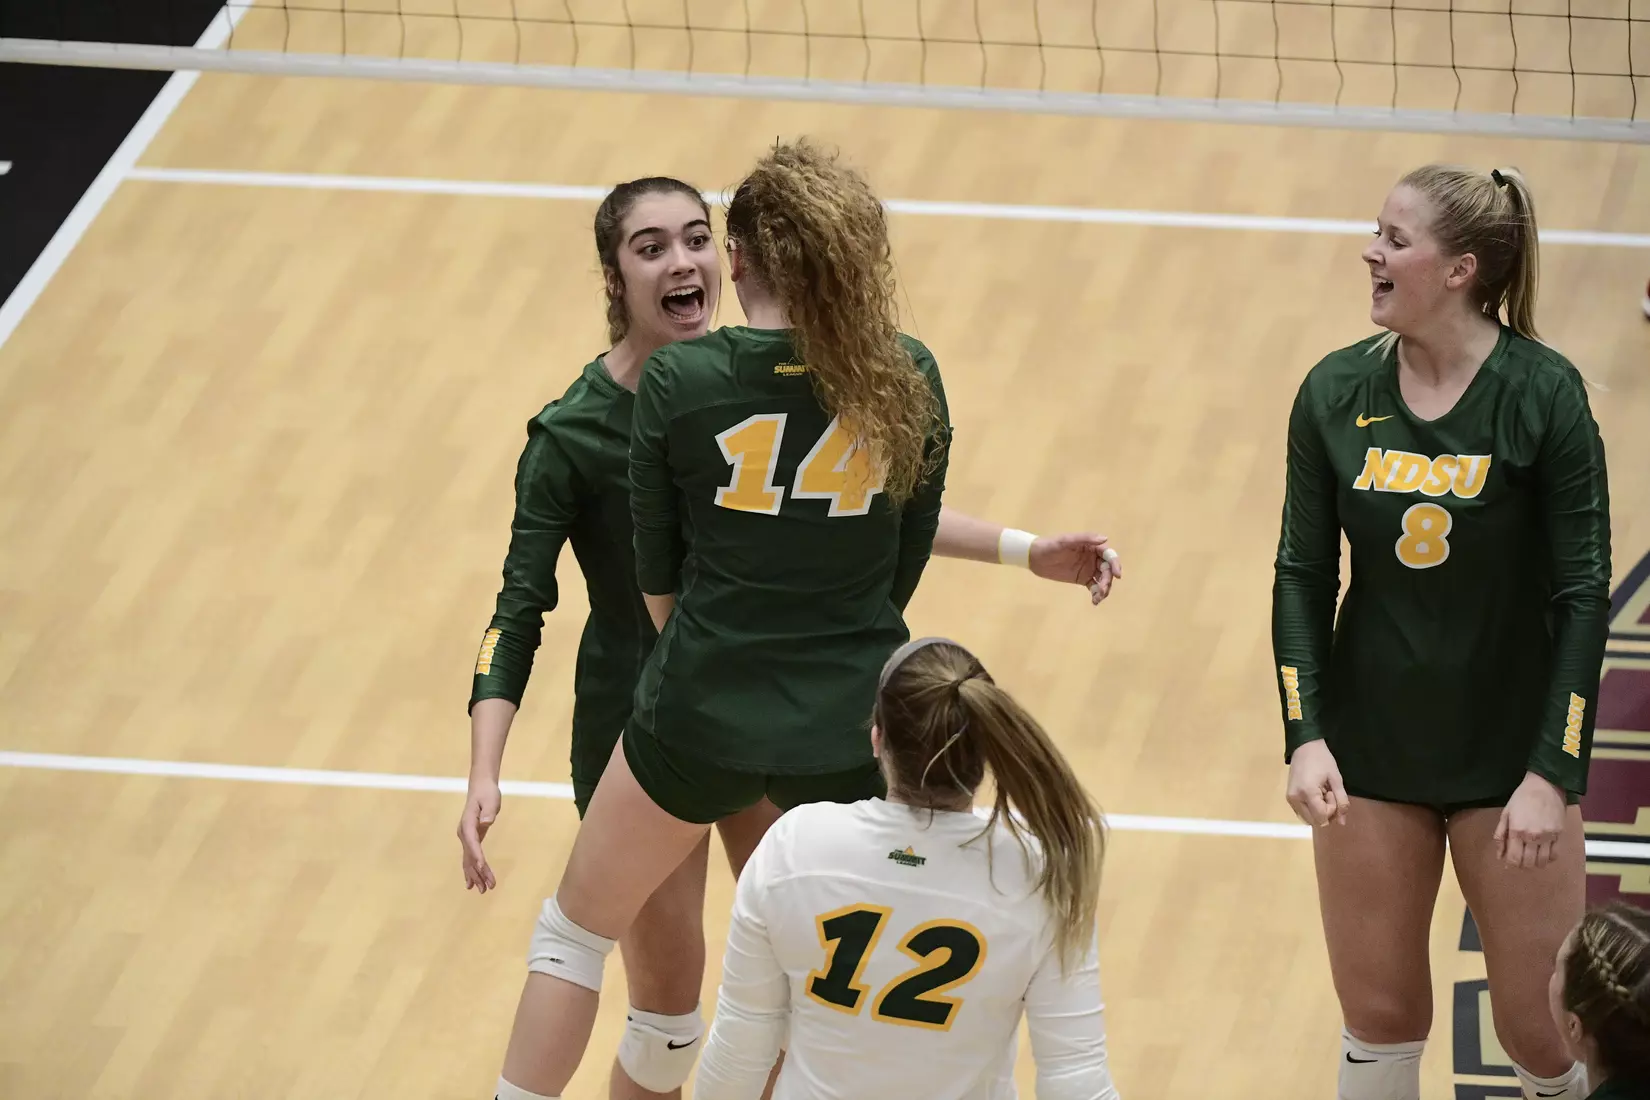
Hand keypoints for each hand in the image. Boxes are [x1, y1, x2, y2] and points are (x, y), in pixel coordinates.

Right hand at [459, 776, 500, 892]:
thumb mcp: (491, 800)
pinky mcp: (470, 840)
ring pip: (469, 861)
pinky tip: (474, 883)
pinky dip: (473, 870)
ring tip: (483, 890)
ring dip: (476, 875)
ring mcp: (465, 838)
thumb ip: (488, 811)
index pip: (472, 843)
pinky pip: (470, 858)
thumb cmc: (487, 793)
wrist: (480, 788)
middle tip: (487, 888)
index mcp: (468, 824)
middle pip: (470, 856)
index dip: (477, 856)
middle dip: (478, 873)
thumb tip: (486, 822)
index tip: (483, 868)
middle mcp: (464, 834)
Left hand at [1028, 533, 1120, 605]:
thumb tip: (1105, 538)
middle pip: (1107, 569)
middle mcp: (1093, 557)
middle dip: (1107, 580)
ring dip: (1104, 589)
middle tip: (1102, 590)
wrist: (1035, 557)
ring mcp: (1088, 569)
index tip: (1117, 575)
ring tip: (1098, 597)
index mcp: (1092, 546)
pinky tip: (1094, 601)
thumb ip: (1085, 539)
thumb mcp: (1066, 541)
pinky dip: (1096, 594)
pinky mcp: (1082, 579)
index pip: (1108, 555)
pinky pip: (1093, 587)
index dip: (1115, 564)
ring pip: (1102, 580)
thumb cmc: (1050, 545)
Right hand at [1286, 739, 1348, 826]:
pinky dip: (1312, 809)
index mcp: (1307, 793)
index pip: (1322, 817)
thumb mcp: (1336, 779)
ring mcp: (1290, 799)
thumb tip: (1342, 822)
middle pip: (1315, 821)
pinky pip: (1303, 813)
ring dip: (1318, 812)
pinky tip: (1314, 795)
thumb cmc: (1322, 760)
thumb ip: (1342, 801)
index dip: (1332, 809)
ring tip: (1321, 794)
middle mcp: (1295, 799)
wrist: (1305, 746)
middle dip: (1325, 812)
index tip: (1332, 792)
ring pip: (1309, 819)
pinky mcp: (1289, 798)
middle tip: (1327, 793)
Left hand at [1495, 772, 1565, 868]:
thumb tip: (1500, 856)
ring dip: (1535, 863)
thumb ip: (1501, 835)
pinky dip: (1548, 858)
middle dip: (1522, 865)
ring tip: (1531, 857)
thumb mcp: (1506, 814)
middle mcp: (1533, 837)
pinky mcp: (1559, 835)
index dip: (1511, 863)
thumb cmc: (1521, 798)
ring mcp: (1548, 837)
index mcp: (1517, 831)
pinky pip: (1555, 855)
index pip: (1514, 858)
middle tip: (1520, 859)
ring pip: (1542, 862)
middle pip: (1528, 863)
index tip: (1509, 861)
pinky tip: (1543, 853)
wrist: (1545, 786)